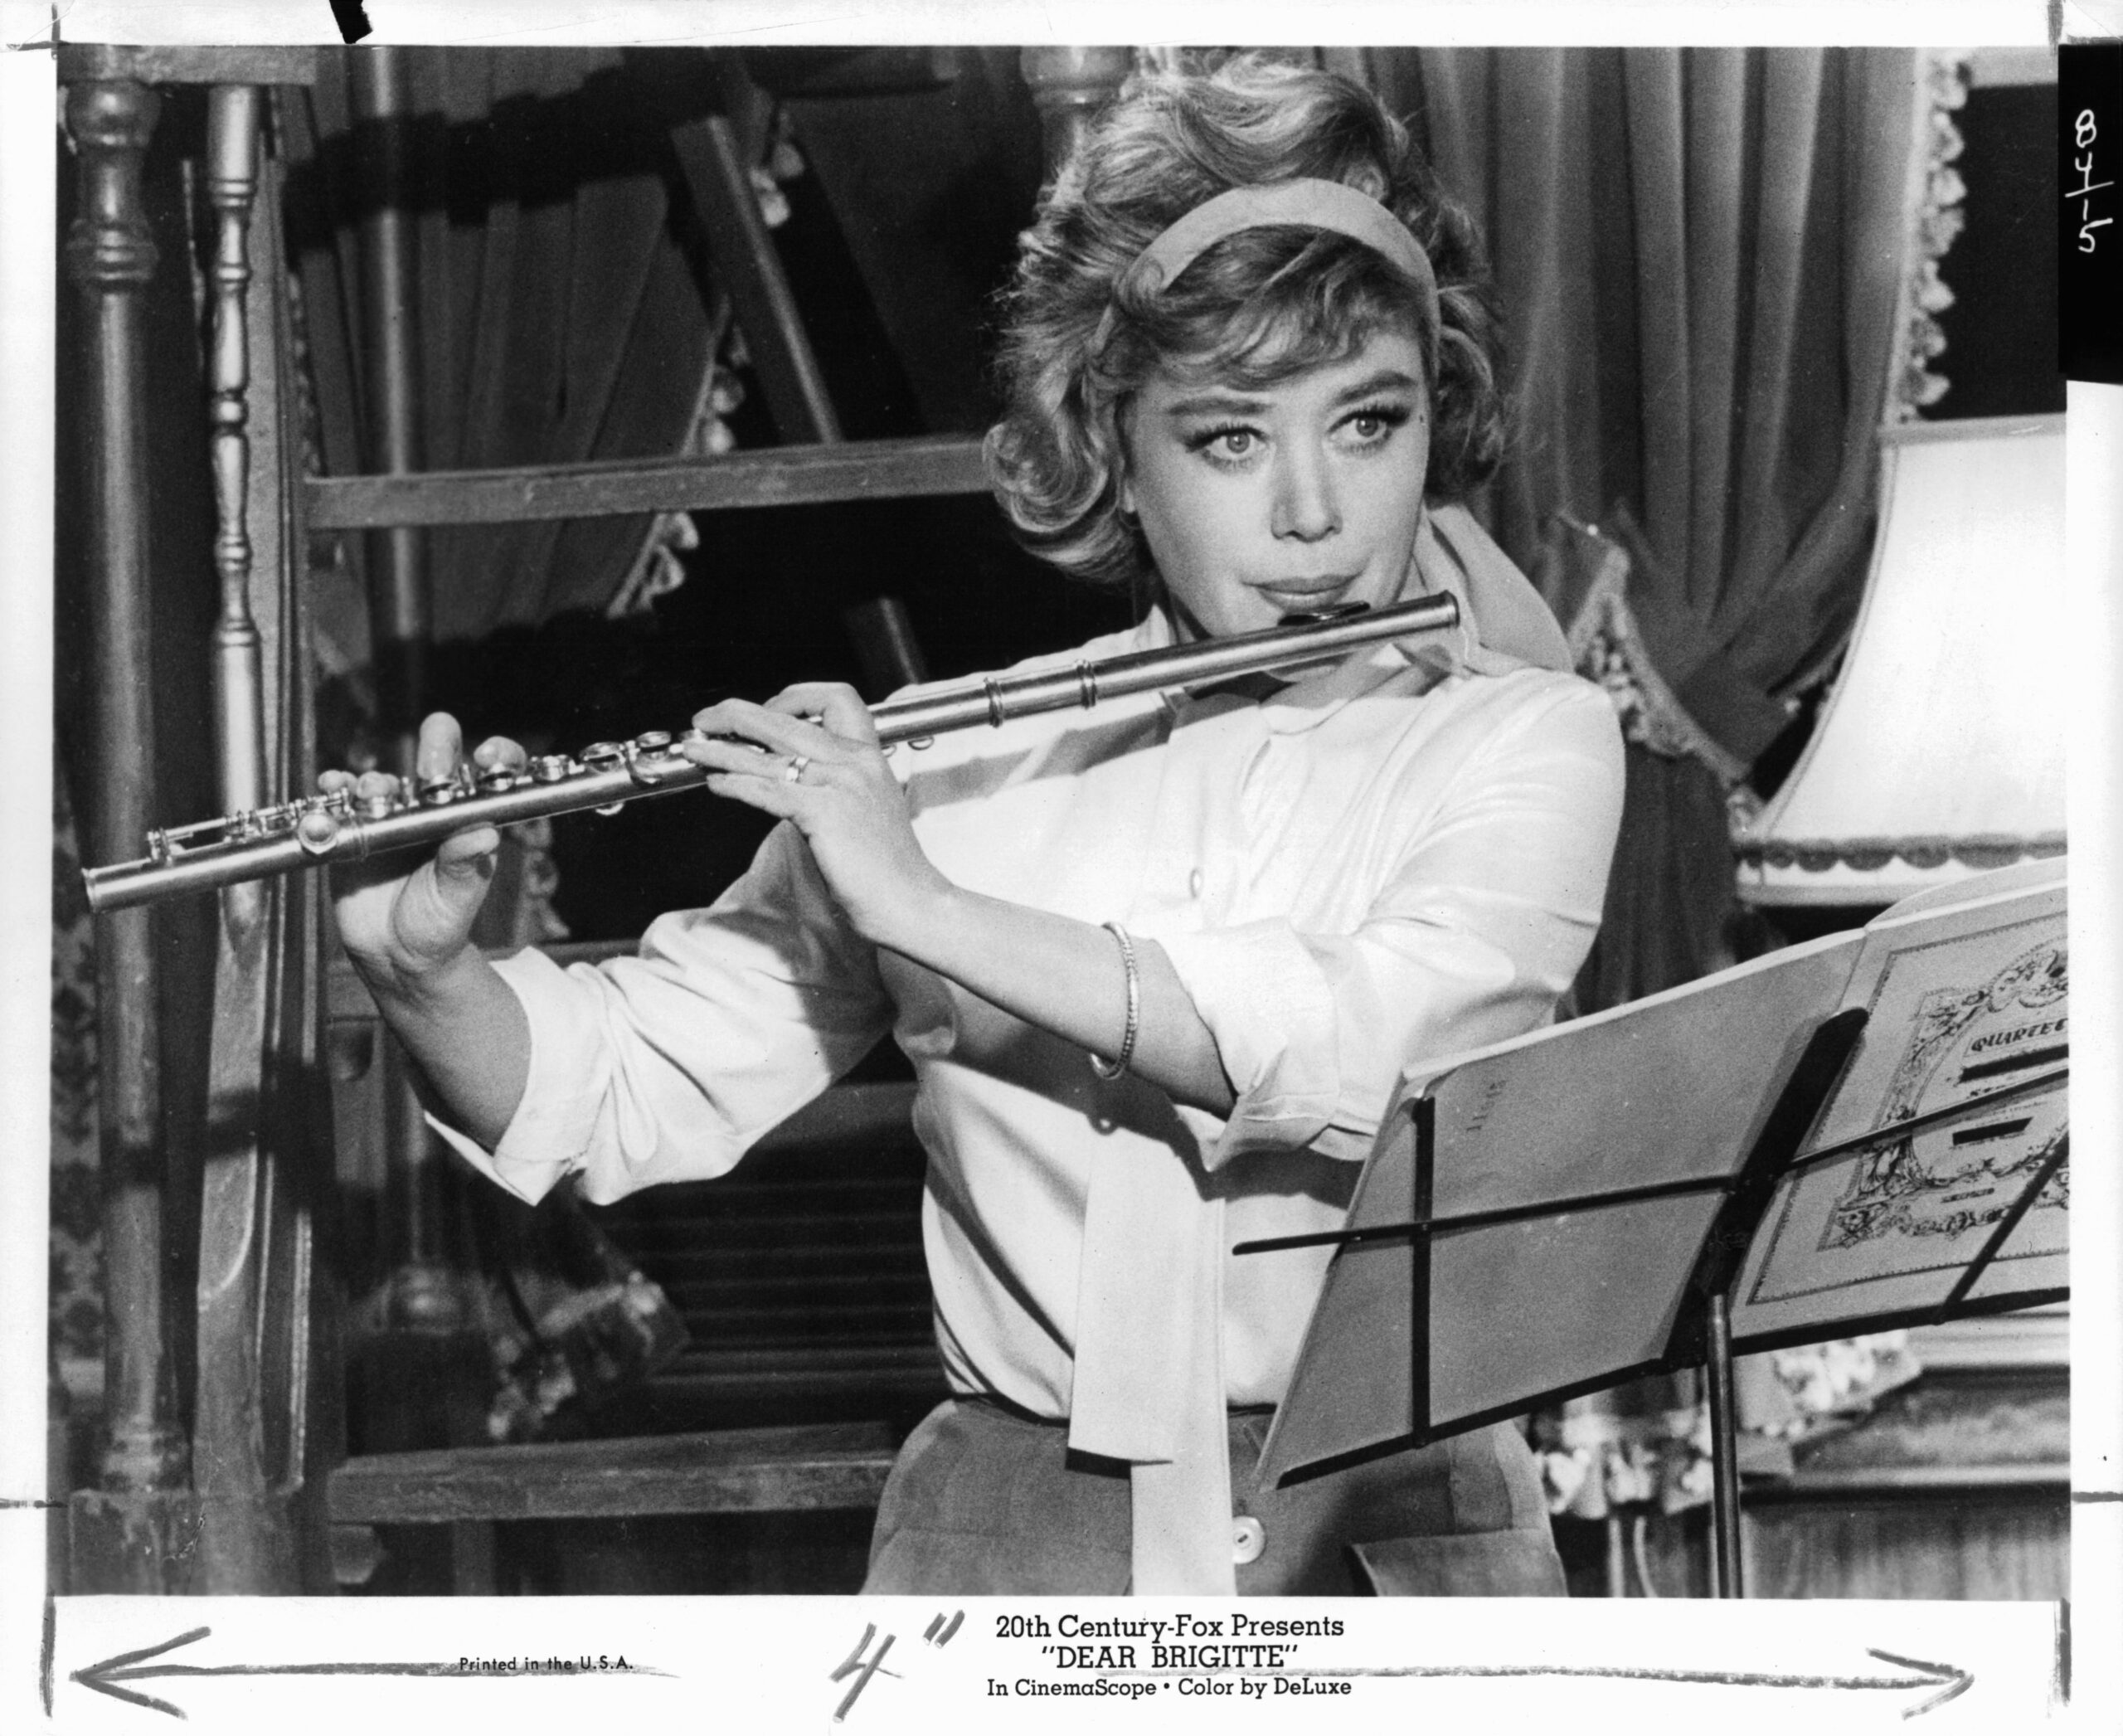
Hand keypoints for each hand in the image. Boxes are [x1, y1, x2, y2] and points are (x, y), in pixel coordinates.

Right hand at [323, 713, 521, 992]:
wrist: (395, 955)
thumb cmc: (438, 926)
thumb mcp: (457, 899)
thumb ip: (465, 866)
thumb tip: (485, 832)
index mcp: (470, 822)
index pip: (492, 776)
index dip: (497, 755)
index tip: (485, 755)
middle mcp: (434, 811)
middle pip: (438, 761)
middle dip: (436, 748)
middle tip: (430, 764)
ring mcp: (394, 816)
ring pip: (387, 781)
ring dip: (378, 779)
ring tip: (372, 792)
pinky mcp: (356, 828)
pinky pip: (344, 800)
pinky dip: (337, 788)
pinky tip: (333, 785)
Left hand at [680, 683, 953, 947]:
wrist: (910, 900)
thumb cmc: (887, 867)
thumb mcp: (865, 809)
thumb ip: (833, 785)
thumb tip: (785, 777)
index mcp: (869, 755)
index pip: (834, 697)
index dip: (791, 698)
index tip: (762, 713)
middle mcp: (854, 761)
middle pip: (785, 718)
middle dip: (736, 714)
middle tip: (706, 719)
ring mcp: (840, 784)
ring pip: (767, 754)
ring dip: (721, 750)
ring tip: (694, 751)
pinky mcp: (824, 812)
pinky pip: (767, 789)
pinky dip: (735, 783)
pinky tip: (718, 785)